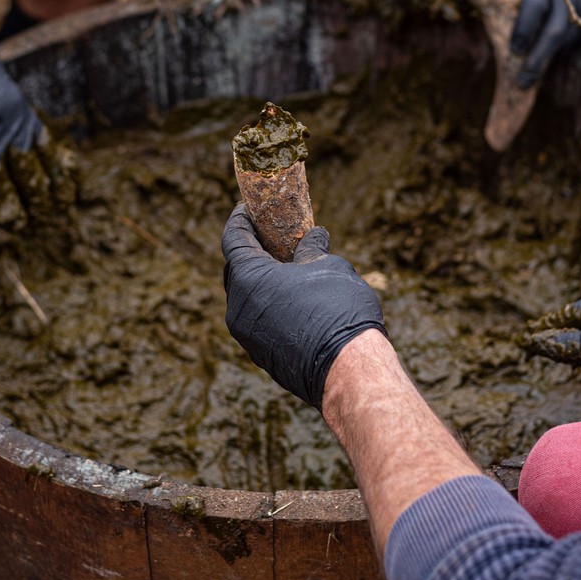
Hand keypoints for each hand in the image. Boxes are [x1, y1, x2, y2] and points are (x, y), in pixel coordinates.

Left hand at [222, 203, 386, 408]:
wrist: (347, 371)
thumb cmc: (337, 310)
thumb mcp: (327, 267)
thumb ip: (313, 250)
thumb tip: (314, 237)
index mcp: (249, 278)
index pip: (233, 239)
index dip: (240, 220)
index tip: (248, 208)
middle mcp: (238, 308)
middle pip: (236, 269)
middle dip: (251, 251)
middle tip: (272, 236)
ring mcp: (247, 335)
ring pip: (246, 298)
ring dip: (262, 280)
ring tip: (287, 268)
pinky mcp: (260, 355)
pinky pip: (257, 320)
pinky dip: (268, 303)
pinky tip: (293, 298)